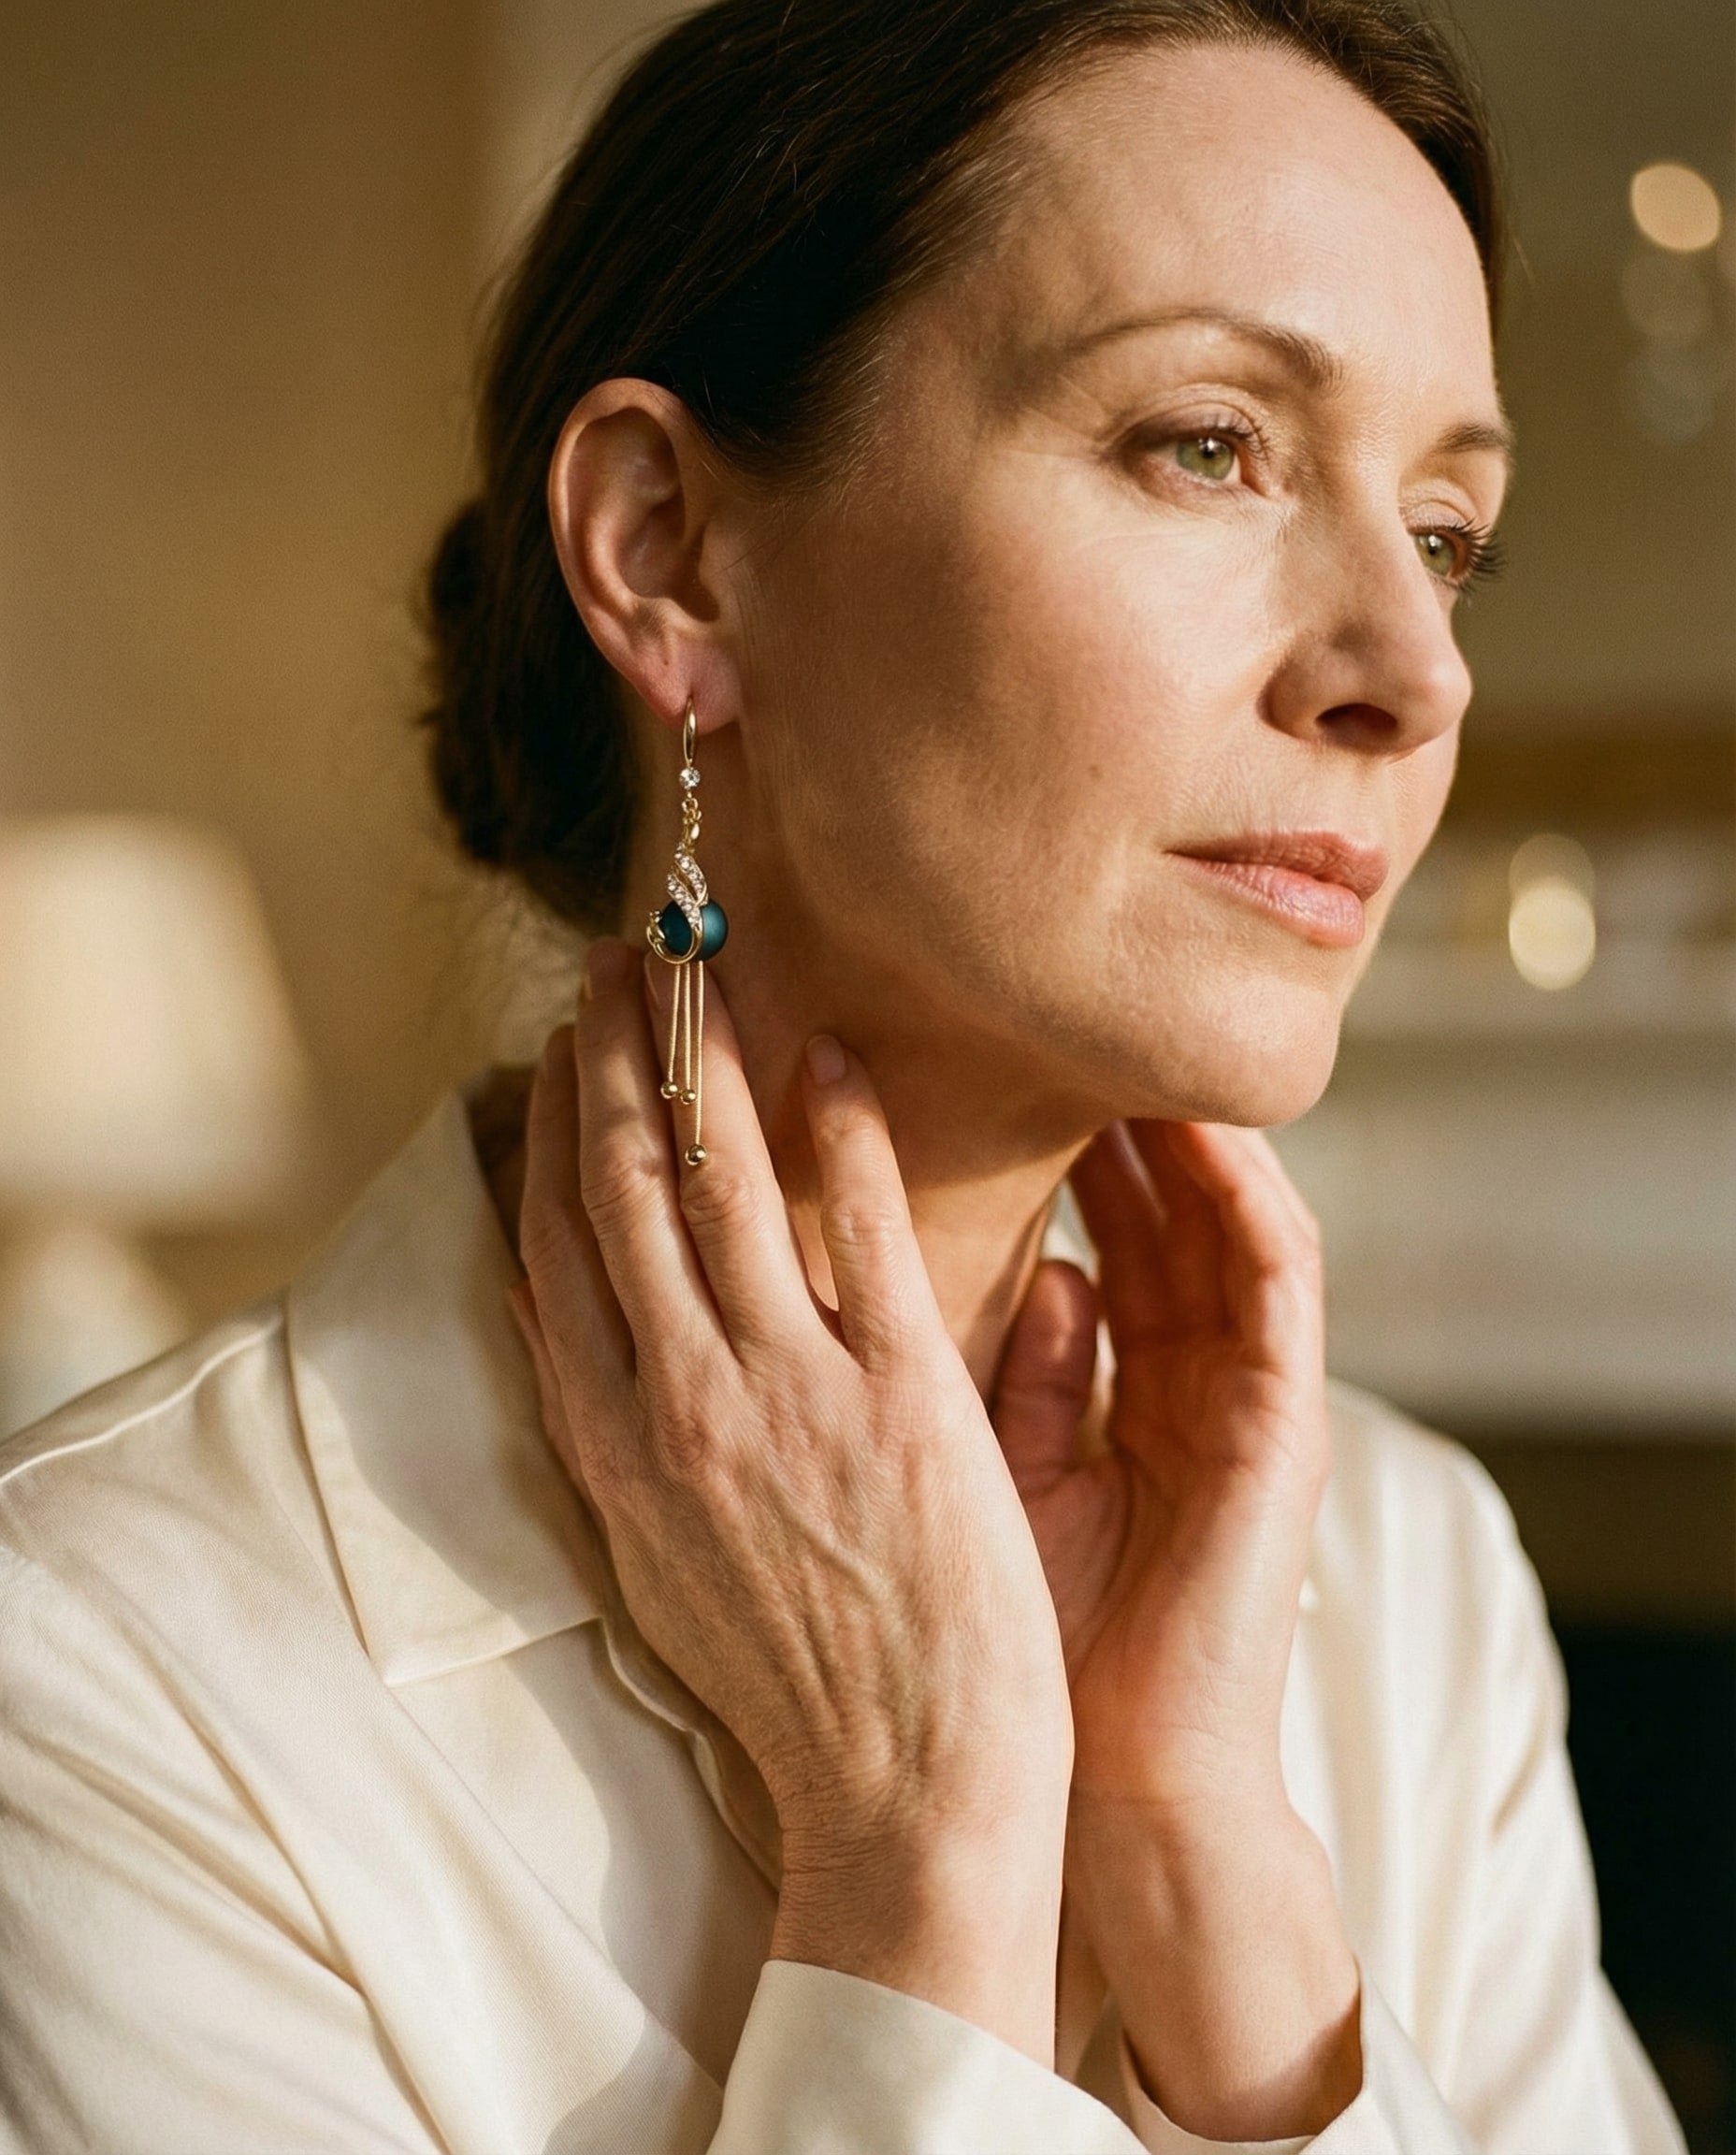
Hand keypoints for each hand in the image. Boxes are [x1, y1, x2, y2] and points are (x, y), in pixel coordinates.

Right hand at [511, 940, 1073, 2063]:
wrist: (905, 1791)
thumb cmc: (793, 1681)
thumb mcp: (659, 1557)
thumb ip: (617, 1427)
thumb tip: (573, 1312)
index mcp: (613, 1443)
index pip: (555, 1244)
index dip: (549, 1126)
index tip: (555, 1045)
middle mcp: (679, 1400)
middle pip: (620, 1183)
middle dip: (613, 1055)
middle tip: (621, 960)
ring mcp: (786, 1391)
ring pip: (719, 1180)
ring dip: (704, 1056)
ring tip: (702, 967)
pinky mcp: (900, 1395)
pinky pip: (862, 1224)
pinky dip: (841, 1125)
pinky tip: (833, 1052)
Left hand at [997, 1118, 1328, 1810]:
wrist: (1108, 1773)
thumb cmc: (1037, 1636)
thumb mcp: (1008, 1476)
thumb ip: (1026, 1372)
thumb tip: (1046, 1268)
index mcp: (1124, 1389)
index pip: (1101, 1235)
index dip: (1059, 1153)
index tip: (993, 1071)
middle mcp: (1191, 1378)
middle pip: (1162, 1213)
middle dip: (1117, 1118)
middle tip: (1057, 1021)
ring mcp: (1245, 1396)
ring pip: (1227, 1226)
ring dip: (1186, 1136)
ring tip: (1132, 1049)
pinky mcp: (1284, 1425)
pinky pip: (1276, 1289)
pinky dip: (1247, 1205)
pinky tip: (1205, 1139)